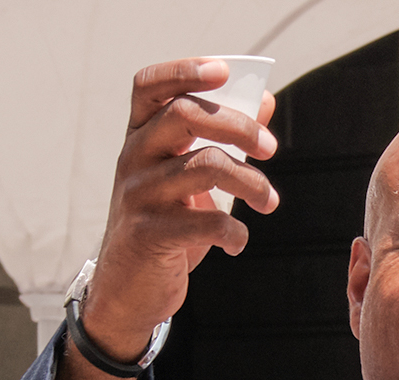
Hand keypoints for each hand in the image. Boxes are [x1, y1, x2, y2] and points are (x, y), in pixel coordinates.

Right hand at [85, 58, 278, 362]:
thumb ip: (221, 140)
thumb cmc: (165, 226)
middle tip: (271, 148)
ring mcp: (138, 195)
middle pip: (185, 116)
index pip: (150, 86)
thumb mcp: (188, 179)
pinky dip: (235, 233)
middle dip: (239, 127)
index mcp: (139, 137)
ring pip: (205, 167)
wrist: (127, 288)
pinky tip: (238, 244)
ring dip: (251, 183)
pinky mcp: (149, 234)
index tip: (225, 71)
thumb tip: (264, 101)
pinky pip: (206, 222)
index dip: (184, 71)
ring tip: (270, 202)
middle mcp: (133, 158)